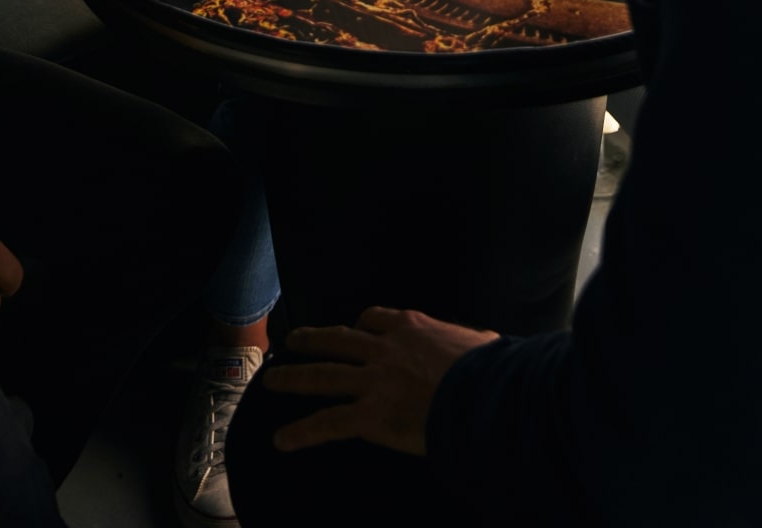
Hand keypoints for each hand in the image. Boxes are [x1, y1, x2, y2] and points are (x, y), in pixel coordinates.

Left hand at [265, 306, 498, 455]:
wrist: (481, 394)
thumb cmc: (489, 370)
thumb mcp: (482, 343)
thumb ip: (474, 342)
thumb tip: (487, 343)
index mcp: (411, 328)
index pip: (376, 319)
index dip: (362, 326)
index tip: (356, 329)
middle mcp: (385, 348)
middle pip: (338, 339)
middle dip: (313, 339)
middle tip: (293, 340)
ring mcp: (373, 380)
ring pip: (323, 375)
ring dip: (294, 377)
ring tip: (272, 379)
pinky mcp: (370, 415)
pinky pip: (329, 422)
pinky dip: (303, 432)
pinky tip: (282, 440)